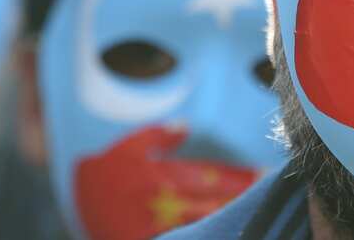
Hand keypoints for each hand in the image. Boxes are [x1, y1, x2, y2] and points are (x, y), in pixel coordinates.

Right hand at [74, 124, 258, 239]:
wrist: (78, 205)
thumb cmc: (102, 172)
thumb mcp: (125, 146)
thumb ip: (156, 136)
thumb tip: (185, 125)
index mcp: (162, 176)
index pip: (211, 175)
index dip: (240, 175)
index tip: (264, 173)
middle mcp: (166, 202)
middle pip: (216, 201)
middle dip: (245, 197)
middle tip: (276, 193)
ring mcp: (162, 226)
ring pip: (208, 222)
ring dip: (233, 216)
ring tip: (258, 212)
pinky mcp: (156, 239)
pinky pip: (189, 237)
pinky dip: (210, 232)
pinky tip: (226, 229)